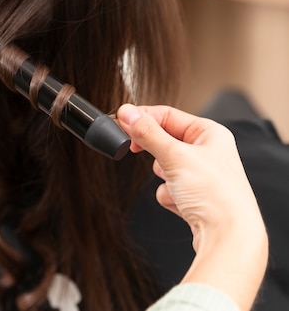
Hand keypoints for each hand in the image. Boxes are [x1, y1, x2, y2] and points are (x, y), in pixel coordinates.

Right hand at [117, 104, 266, 310]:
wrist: (228, 237)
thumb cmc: (215, 195)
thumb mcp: (174, 155)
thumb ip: (147, 133)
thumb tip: (127, 112)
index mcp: (210, 133)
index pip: (167, 115)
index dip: (143, 118)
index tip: (121, 122)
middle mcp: (208, 151)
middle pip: (164, 140)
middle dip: (155, 153)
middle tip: (135, 150)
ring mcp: (201, 175)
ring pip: (164, 166)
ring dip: (164, 176)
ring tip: (178, 186)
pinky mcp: (194, 196)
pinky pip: (167, 188)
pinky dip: (169, 195)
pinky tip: (182, 203)